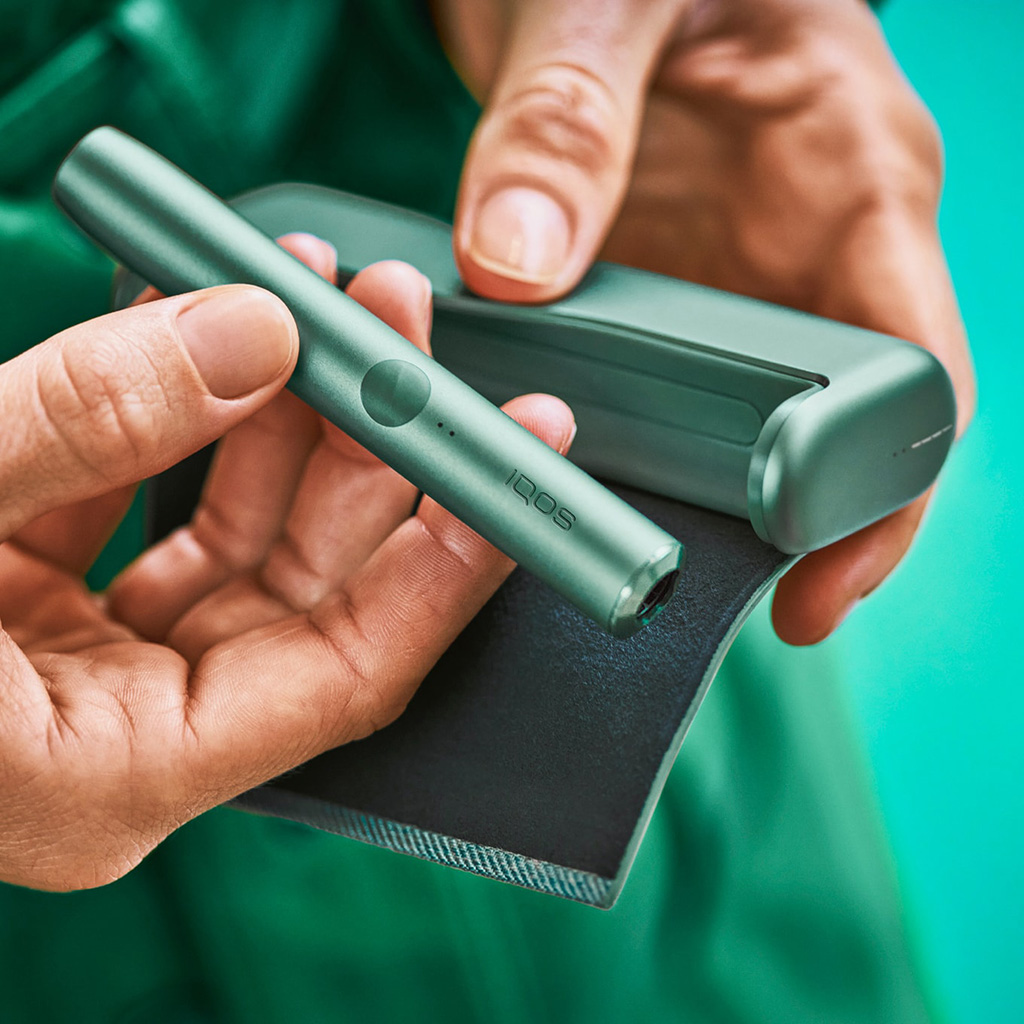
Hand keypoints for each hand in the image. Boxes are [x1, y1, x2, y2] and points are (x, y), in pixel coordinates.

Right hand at [0, 236, 573, 890]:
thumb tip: (261, 332)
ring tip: (334, 288)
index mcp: (119, 775)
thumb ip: (87, 423)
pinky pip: (160, 490)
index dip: (447, 563)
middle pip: (312, 581)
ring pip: (244, 523)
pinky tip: (232, 318)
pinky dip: (195, 404)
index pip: (352, 672)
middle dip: (371, 444)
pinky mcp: (51, 589)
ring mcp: (93, 655)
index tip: (518, 463)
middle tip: (411, 323)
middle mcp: (128, 725)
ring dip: (291, 404)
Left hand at [437, 0, 975, 642]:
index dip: (880, 498)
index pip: (909, 376)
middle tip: (679, 588)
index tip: (815, 582)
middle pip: (826, 432)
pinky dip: (617, 438)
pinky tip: (564, 468)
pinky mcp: (665, 288)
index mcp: (854, 177)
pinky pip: (657, 389)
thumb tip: (517, 267)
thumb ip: (565, 121)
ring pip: (736, 424)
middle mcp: (812, 248)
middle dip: (772, 528)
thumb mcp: (602, 2)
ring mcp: (736, 277)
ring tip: (606, 547)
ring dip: (682, 495)